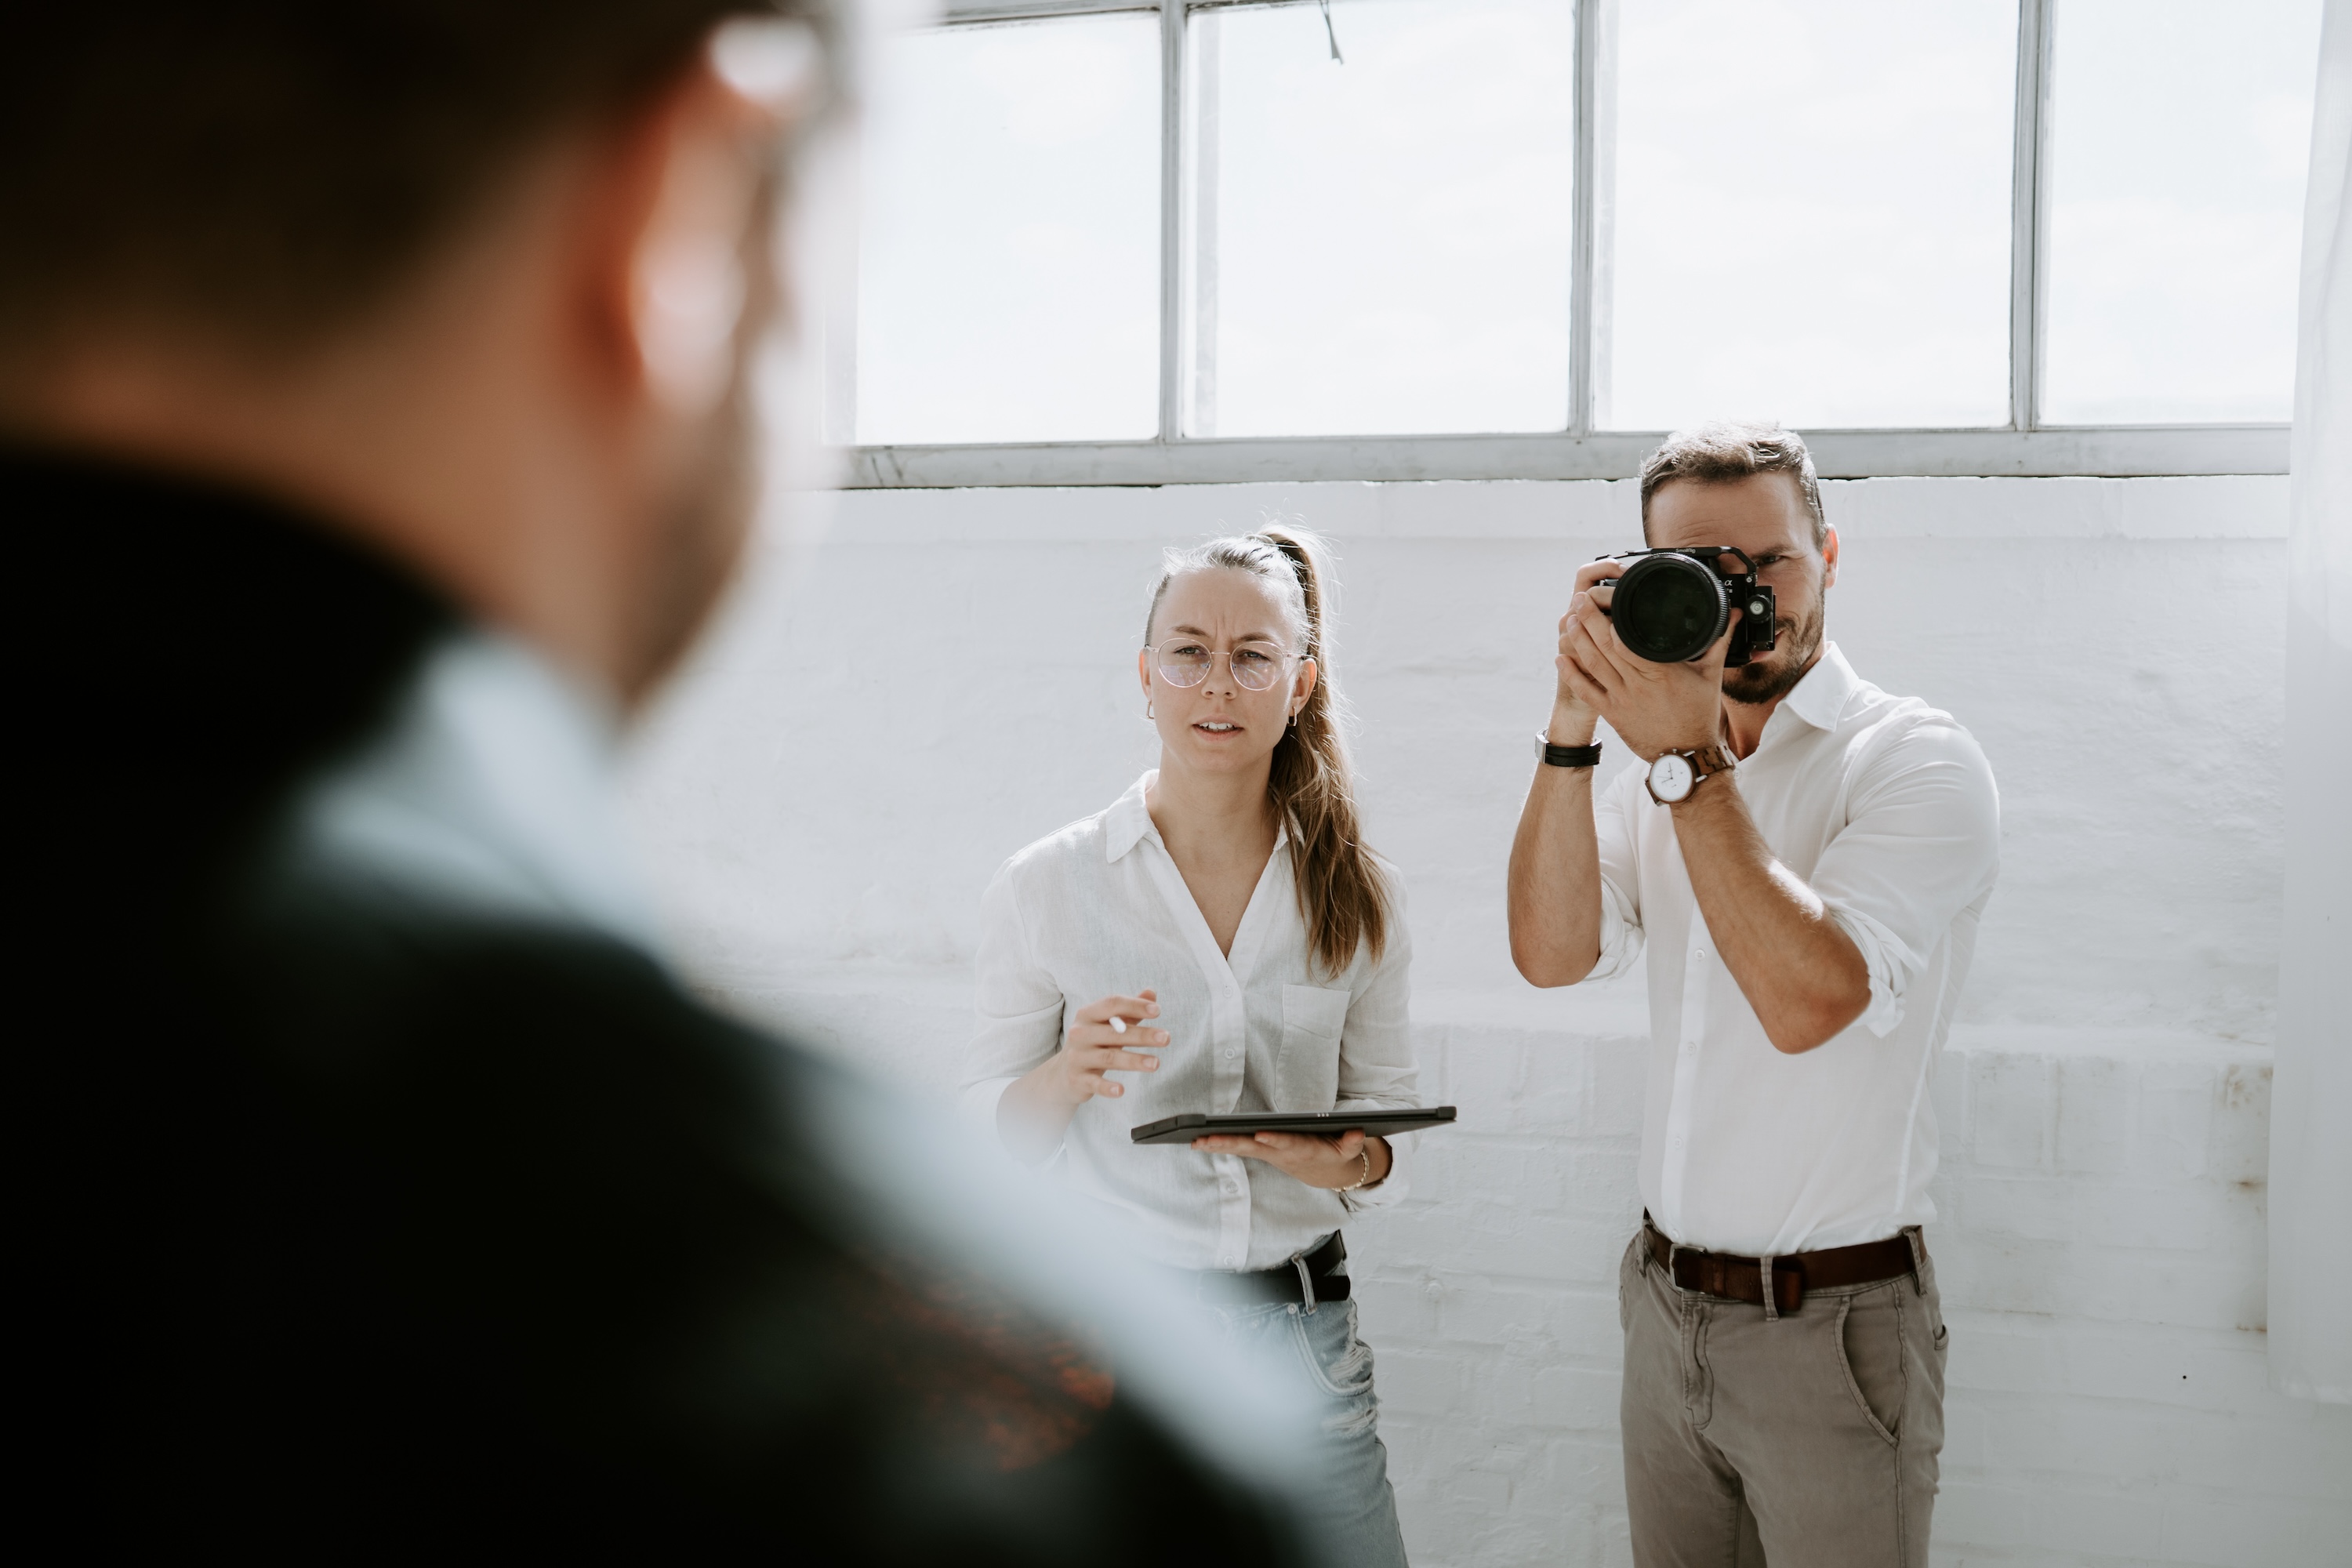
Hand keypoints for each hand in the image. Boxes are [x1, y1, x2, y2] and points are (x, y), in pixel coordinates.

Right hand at [1046, 991, 1166, 1104]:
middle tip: (1166, 1038)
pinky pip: (1094, 1083)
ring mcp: (1077, 1057)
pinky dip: (1107, 1087)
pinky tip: (1121, 1091)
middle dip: (1142, 1035)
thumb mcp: (1108, 1025)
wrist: (1064, 1073)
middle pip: (1114, 1032)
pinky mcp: (1077, 1079)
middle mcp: (1080, 1033)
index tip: (1158, 1011)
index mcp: (1088, 1014)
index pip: (1112, 1004)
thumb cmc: (1094, 1043)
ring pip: (1109, 1058)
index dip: (1135, 1006)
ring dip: (1134, 1060)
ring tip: (1156, 1063)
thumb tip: (1152, 992)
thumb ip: (1129, 1010)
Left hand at [1189, 1128, 1388, 1190]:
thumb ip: (1353, 1142)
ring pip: (1242, 1149)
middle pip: (1254, 1148)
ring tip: (1194, 1141)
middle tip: (1207, 1139)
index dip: (1275, 1140)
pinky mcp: (1263, 1152)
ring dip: (1218, 1146)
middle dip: (1231, 1144)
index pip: (1288, 1144)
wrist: (1328, 1173)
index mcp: (1304, 1150)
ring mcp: (1270, 1154)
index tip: (1260, 1134)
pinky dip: (1219, 1145)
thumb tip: (1358, 1131)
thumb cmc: (1337, 1153)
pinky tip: (1199, 1141)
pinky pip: (1239, 1148)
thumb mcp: (1350, 1149)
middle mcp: (1282, 1154)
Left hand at [1559, 560, 1730, 761]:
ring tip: (1568, 618)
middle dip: (1588, 620)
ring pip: (1593, 665)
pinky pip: (1586, 692)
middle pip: (1606, 647)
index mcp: (1661, 672)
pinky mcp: (1612, 714)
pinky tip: (1560, 657)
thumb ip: (1719, 641)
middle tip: (1577, 599)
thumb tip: (1734, 614)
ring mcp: (1622, 700)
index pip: (1628, 641)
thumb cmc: (1700, 714)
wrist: (1687, 757)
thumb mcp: (1711, 676)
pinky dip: (1571, 675)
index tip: (1602, 599)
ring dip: (1577, 640)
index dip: (1611, 620)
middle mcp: (1638, 685)